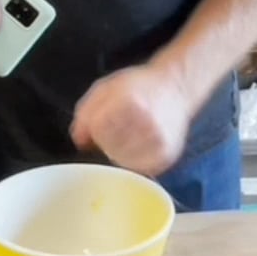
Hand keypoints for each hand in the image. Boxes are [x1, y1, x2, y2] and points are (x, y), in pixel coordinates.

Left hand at [69, 62, 197, 176]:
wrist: (176, 88)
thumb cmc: (138, 86)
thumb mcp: (105, 88)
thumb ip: (86, 112)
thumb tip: (80, 142)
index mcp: (131, 104)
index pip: (99, 129)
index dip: (96, 126)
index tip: (103, 119)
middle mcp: (148, 126)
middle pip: (109, 148)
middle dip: (106, 140)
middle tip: (116, 127)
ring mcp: (159, 145)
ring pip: (122, 161)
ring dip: (118, 152)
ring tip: (127, 135)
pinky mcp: (166, 158)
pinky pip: (137, 168)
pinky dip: (132, 160)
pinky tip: (137, 145)